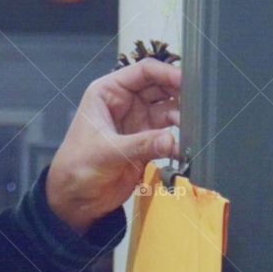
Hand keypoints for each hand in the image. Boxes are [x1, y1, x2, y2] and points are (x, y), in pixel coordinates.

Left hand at [45, 59, 182, 233]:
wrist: (76, 200)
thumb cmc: (76, 168)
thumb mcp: (106, 151)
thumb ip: (140, 144)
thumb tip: (171, 140)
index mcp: (108, 92)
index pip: (143, 72)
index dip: (166, 73)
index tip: (185, 82)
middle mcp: (126, 104)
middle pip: (161, 88)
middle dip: (179, 95)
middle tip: (196, 107)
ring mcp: (138, 123)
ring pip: (169, 111)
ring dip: (182, 119)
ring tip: (191, 131)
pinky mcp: (147, 144)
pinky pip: (169, 136)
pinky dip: (179, 140)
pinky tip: (184, 147)